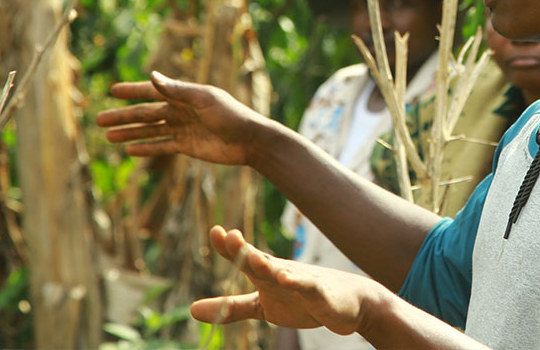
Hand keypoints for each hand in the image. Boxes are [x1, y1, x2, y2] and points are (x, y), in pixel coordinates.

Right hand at [95, 72, 261, 165]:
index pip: (153, 91)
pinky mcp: (188, 146)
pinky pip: (162, 146)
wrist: (251, 141)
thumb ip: (177, 90)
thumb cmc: (231, 115)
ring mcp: (183, 129)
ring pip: (150, 130)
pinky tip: (130, 150)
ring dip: (130, 133)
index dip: (133, 91)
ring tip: (108, 137)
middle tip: (98, 120)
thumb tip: (152, 76)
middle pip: (146, 113)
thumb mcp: (204, 100)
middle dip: (123, 116)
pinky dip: (146, 148)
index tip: (113, 90)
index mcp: (185, 95)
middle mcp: (181, 111)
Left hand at [190, 226, 380, 335]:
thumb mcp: (262, 307)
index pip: (244, 257)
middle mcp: (281, 271)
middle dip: (244, 249)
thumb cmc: (302, 300)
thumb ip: (230, 307)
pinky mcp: (319, 294)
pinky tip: (287, 279)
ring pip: (282, 271)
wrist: (347, 304)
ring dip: (268, 265)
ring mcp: (301, 280)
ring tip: (252, 258)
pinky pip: (307, 287)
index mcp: (266, 273)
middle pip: (260, 260)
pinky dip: (298, 282)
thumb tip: (192, 310)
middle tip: (228, 235)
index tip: (214, 231)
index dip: (229, 246)